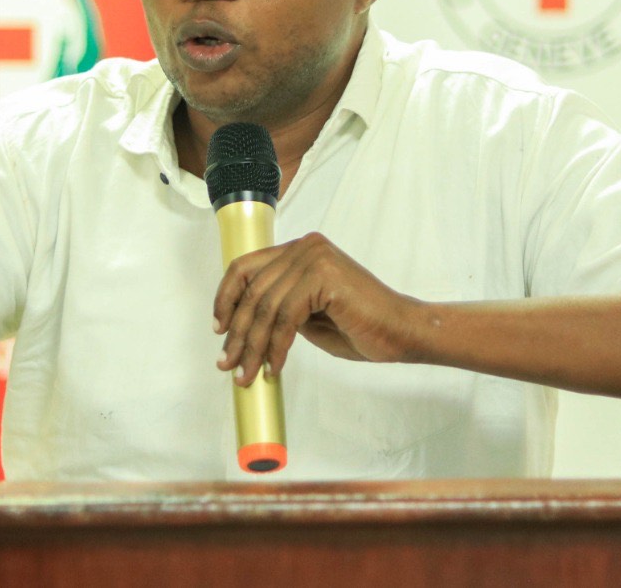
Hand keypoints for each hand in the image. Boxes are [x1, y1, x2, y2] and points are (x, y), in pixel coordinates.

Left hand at [213, 232, 419, 386]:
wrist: (402, 332)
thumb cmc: (360, 327)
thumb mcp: (308, 316)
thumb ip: (281, 309)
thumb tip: (243, 326)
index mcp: (300, 250)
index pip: (246, 267)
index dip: (226, 299)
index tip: (218, 330)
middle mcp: (305, 246)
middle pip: (253, 289)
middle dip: (237, 332)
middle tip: (227, 365)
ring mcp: (315, 257)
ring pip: (266, 307)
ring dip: (252, 346)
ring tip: (246, 375)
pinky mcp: (324, 276)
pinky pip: (286, 317)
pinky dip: (276, 347)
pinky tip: (274, 368)